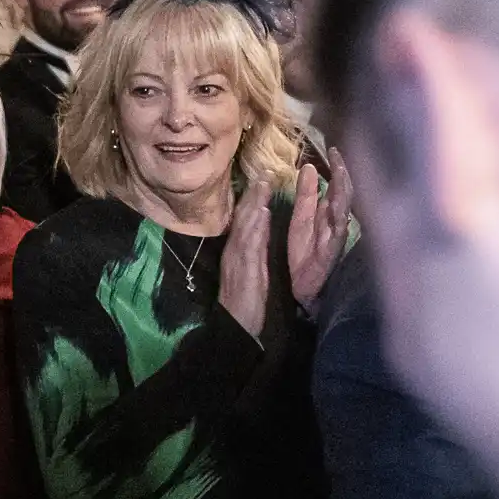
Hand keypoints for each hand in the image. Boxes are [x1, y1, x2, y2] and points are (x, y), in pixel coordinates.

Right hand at [219, 174, 272, 339]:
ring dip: (253, 204)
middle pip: (243, 219)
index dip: (251, 200)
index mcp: (238, 251)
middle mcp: (235, 251)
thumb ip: (256, 246)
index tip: (260, 180)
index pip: (244, 222)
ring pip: (245, 226)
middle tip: (262, 172)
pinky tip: (261, 212)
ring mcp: (238, 259)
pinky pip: (250, 243)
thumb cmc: (245, 301)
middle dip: (252, 196)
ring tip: (262, 184)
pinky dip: (255, 226)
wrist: (236, 325)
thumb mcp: (251, 270)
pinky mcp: (244, 269)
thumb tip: (261, 223)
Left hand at [287, 149, 352, 308]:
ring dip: (343, 192)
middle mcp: (336, 221)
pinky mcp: (332, 252)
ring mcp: (336, 236)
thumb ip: (305, 195)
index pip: (336, 185)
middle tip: (339, 155)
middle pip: (344, 194)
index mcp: (327, 212)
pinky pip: (338, 233)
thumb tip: (308, 166)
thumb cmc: (302, 252)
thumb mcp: (300, 218)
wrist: (299, 286)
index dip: (336, 167)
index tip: (333, 148)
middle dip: (343, 174)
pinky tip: (339, 208)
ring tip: (340, 174)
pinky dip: (339, 220)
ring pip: (344, 210)